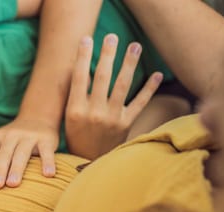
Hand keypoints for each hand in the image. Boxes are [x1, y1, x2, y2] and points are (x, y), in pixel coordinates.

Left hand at [0, 118, 58, 188]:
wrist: (38, 117)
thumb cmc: (11, 135)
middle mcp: (13, 135)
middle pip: (5, 154)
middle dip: (0, 169)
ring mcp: (30, 137)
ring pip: (23, 153)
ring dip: (18, 168)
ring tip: (13, 184)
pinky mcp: (47, 140)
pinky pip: (47, 152)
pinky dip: (48, 162)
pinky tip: (48, 175)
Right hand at [65, 34, 162, 159]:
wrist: (88, 163)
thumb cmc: (76, 137)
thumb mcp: (68, 118)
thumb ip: (74, 96)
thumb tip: (81, 70)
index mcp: (74, 110)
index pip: (79, 78)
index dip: (83, 57)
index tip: (86, 40)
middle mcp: (93, 113)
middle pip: (102, 77)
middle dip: (107, 54)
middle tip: (112, 37)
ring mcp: (111, 119)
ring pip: (122, 86)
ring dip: (129, 64)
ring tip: (135, 46)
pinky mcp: (125, 125)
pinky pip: (139, 103)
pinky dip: (149, 89)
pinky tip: (156, 75)